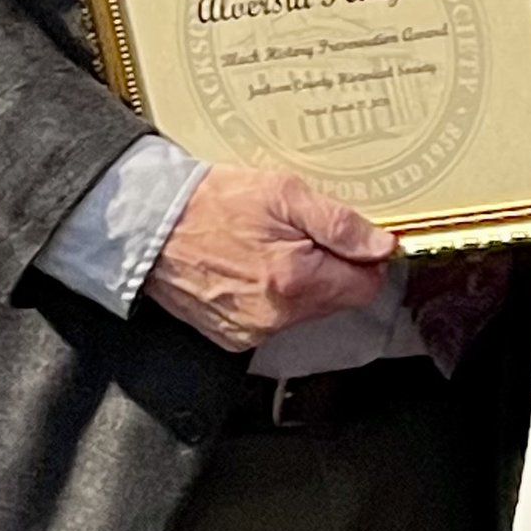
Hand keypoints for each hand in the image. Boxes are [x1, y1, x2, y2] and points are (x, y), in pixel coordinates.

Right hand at [142, 166, 394, 350]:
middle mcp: (276, 316)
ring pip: (305, 311)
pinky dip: (269, 297)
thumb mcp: (283, 193)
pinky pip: (272, 320)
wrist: (148, 225)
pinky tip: (247, 268)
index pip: (364, 286)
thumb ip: (340, 224)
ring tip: (265, 248)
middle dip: (327, 268)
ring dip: (298, 283)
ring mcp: (252, 331)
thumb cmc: (210, 203)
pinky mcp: (232, 337)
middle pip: (335, 300)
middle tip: (295, 234)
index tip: (347, 239)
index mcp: (296, 281)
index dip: (362, 259)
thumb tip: (382, 246)